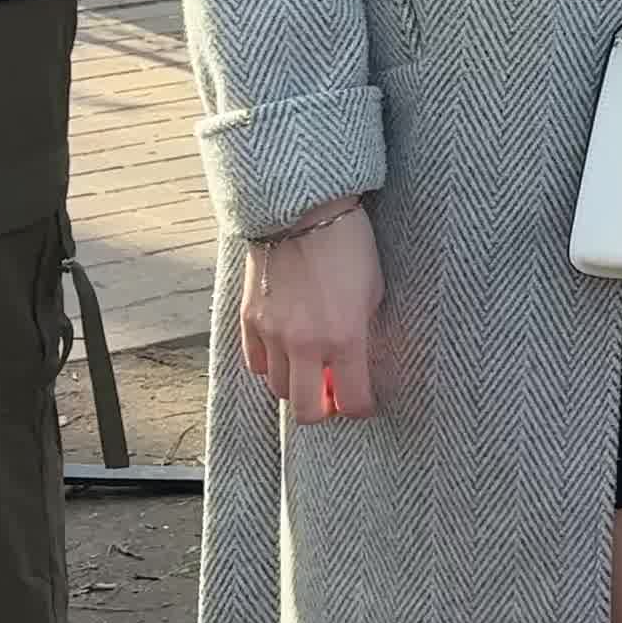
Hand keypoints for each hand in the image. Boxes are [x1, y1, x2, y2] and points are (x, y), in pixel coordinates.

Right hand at [239, 200, 382, 423]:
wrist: (303, 211)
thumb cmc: (349, 245)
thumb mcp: (372, 291)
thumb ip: (362, 333)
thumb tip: (355, 362)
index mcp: (344, 338)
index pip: (352, 400)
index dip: (362, 408)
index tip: (365, 401)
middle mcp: (305, 344)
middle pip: (306, 410)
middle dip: (323, 409)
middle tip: (333, 393)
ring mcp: (272, 335)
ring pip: (277, 389)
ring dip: (296, 386)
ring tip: (310, 368)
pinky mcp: (248, 321)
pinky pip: (256, 363)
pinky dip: (271, 365)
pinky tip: (286, 351)